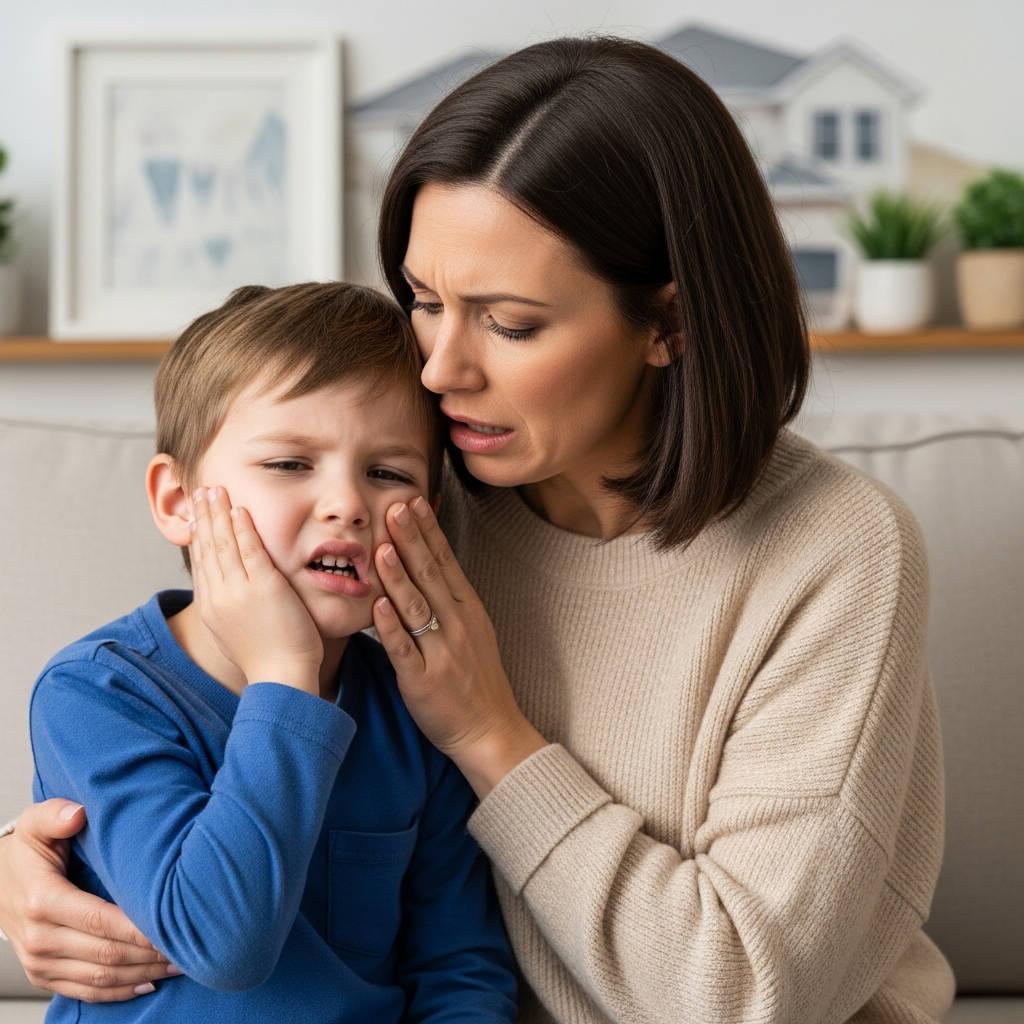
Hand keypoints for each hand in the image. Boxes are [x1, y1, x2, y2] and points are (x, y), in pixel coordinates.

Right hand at [0, 801, 179, 1001]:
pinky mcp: (43, 975)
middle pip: (106, 954)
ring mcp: (40, 962)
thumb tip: (78, 814)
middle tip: (189, 946)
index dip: (139, 928)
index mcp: (43, 900)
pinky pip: (84, 992)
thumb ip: (56, 814)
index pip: (101, 920)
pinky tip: (149, 982)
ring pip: (100, 978)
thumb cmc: (27, 850)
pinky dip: (119, 992)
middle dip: (150, 953)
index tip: (173, 925)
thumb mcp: (36, 823)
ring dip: (142, 974)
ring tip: (180, 964)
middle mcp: (39, 938)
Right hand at [190, 486, 321, 692]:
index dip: (198, 536)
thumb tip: (226, 597)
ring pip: (223, 544)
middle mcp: (219, 597)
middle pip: (207, 548)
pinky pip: (249, 550)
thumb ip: (229, 610)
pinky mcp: (263, 587)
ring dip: (218, 513)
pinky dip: (242, 527)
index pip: (201, 563)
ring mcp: (239, 591)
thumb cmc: (269, 660)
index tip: (196, 515)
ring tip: (214, 490)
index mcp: (212, 608)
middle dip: (203, 517)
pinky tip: (239, 509)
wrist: (282, 678)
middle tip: (200, 491)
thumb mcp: (236, 633)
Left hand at [371, 497, 546, 796]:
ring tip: (381, 546)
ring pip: (417, 607)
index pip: (445, 561)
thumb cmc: (476, 679)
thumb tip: (428, 560)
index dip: (428, 530)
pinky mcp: (424, 681)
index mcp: (467, 609)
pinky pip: (405, 650)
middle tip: (393, 506)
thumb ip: (449, 597)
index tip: (411, 500)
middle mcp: (457, 624)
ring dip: (398, 575)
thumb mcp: (472, 629)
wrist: (491, 730)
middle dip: (410, 539)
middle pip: (431, 575)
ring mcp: (442, 652)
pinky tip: (377, 606)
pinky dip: (391, 627)